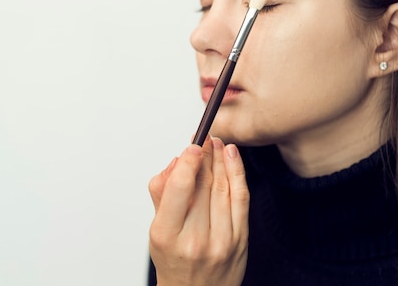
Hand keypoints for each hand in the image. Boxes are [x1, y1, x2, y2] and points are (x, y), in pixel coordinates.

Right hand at [148, 136, 249, 285]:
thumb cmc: (173, 259)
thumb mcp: (156, 229)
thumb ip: (161, 192)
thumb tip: (175, 163)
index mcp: (167, 234)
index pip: (179, 188)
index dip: (188, 161)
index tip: (191, 146)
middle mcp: (194, 239)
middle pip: (204, 184)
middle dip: (205, 155)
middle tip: (205, 138)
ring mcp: (221, 242)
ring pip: (224, 188)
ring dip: (222, 160)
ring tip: (218, 143)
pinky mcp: (240, 242)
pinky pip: (241, 199)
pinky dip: (238, 173)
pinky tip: (233, 157)